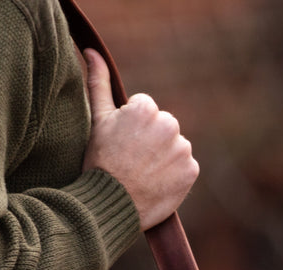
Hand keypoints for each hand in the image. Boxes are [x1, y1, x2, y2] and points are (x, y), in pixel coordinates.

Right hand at [82, 49, 199, 230]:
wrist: (108, 206)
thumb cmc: (99, 164)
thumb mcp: (97, 121)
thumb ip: (98, 83)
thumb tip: (92, 50)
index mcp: (146, 108)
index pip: (145, 112)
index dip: (131, 131)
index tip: (121, 148)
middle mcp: (168, 124)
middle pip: (162, 129)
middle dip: (150, 143)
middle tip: (131, 163)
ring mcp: (182, 149)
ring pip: (174, 148)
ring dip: (163, 160)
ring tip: (142, 175)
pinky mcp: (191, 171)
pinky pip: (185, 169)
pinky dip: (174, 177)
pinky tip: (155, 185)